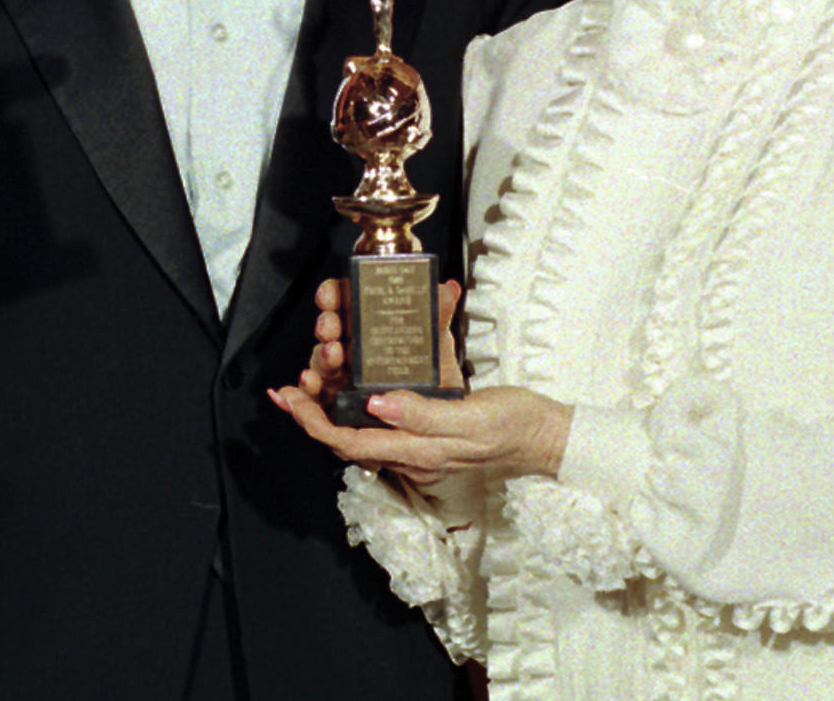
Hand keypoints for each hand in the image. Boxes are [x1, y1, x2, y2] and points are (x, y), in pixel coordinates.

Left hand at [269, 381, 571, 488]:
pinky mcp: (427, 433)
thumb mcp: (473, 415)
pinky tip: (352, 378)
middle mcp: (412, 454)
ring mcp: (418, 447)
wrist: (545, 436)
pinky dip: (359, 400)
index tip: (291, 398)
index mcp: (419, 451)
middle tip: (289, 387)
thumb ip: (425, 413)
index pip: (350, 443)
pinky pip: (383, 420)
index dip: (314, 423)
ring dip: (332, 406)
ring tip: (311, 379)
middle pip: (347, 440)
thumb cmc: (514, 425)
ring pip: (362, 430)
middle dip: (314, 414)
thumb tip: (376, 404)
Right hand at [297, 279, 463, 401]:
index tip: (332, 292)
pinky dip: (307, 389)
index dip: (333, 294)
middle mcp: (350, 347)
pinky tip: (308, 384)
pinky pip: (316, 395)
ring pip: (321, 360)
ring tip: (333, 354)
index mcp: (368, 326)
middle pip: (328, 330)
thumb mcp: (436, 345)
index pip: (343, 302)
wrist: (438, 416)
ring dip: (321, 355)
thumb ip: (437, 317)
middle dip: (327, 325)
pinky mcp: (339, 402)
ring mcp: (342, 374)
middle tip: (332, 327)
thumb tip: (448, 288)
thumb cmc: (430, 375)